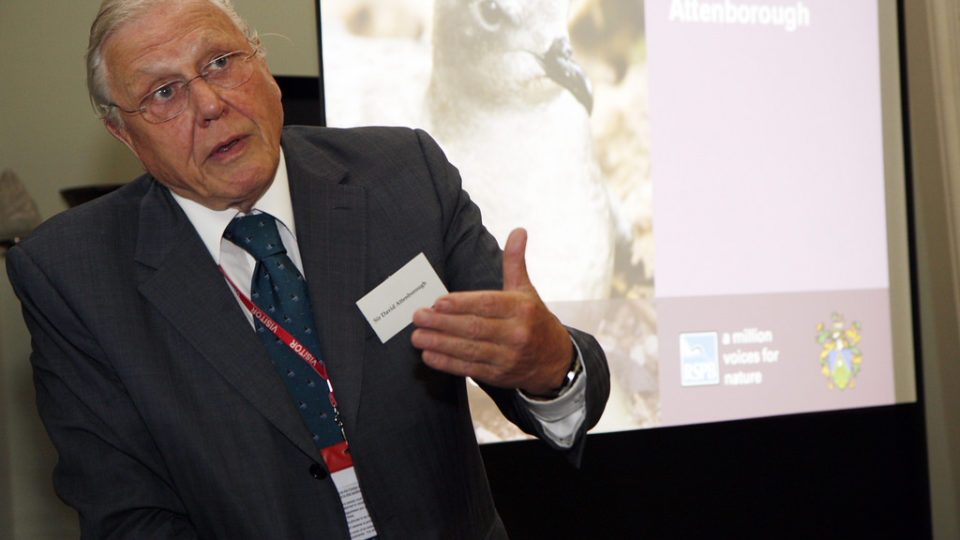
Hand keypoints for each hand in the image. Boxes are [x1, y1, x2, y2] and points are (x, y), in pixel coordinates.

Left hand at [410, 228, 572, 395]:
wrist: (554, 360)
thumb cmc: (534, 319)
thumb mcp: (526, 289)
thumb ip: (515, 261)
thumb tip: (519, 231)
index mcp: (522, 309)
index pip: (488, 304)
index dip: (462, 304)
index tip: (438, 302)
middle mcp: (516, 333)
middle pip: (475, 328)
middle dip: (443, 323)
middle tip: (418, 316)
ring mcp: (508, 357)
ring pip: (469, 349)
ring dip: (440, 343)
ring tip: (417, 336)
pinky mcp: (498, 375)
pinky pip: (469, 368)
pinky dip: (447, 363)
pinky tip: (429, 355)